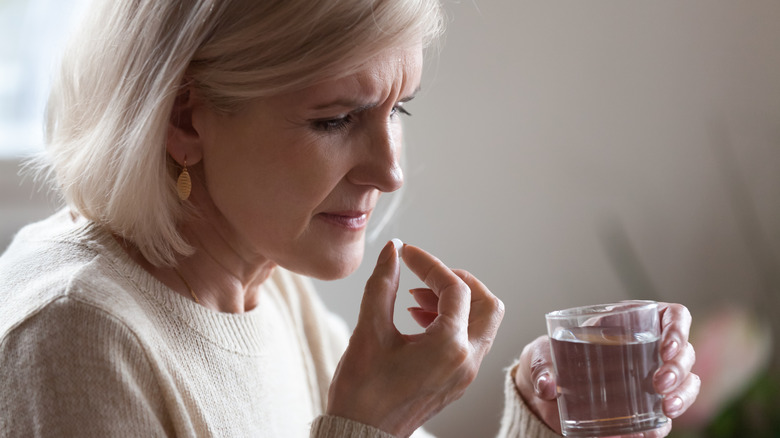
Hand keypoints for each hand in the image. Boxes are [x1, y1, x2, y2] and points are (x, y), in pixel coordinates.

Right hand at [326, 241, 503, 436]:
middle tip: (426, 274)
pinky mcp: (457, 381)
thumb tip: (393, 250)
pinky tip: (417, 318)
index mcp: (449, 347)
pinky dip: (452, 322)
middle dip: (458, 281)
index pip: (455, 288)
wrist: (361, 436)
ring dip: (456, 302)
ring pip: (481, 323)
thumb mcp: (369, 331)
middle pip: (487, 304)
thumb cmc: (363, 390)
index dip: (429, 263)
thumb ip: (383, 284)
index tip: (405, 253)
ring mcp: (465, 374)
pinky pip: (469, 341)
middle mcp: (467, 361)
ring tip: (415, 298)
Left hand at [514, 302, 700, 436]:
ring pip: (687, 382)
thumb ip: (541, 366)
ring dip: (683, 395)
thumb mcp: (542, 355)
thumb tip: (548, 386)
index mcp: (630, 322)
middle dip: (679, 368)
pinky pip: (666, 414)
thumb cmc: (550, 359)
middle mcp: (648, 348)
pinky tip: (651, 431)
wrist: (545, 391)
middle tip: (660, 384)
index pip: (672, 316)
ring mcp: (651, 377)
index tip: (666, 348)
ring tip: (666, 408)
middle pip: (685, 352)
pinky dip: (662, 424)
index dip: (677, 328)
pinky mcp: (645, 406)